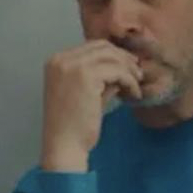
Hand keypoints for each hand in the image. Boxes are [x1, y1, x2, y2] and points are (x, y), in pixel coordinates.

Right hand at [41, 41, 144, 170]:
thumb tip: (123, 66)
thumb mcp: (84, 93)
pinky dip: (129, 81)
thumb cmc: (72, 125)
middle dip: (123, 59)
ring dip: (128, 70)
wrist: (64, 145)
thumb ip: (99, 77)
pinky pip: (118, 71)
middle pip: (103, 47)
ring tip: (135, 87)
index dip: (113, 56)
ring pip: (112, 56)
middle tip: (136, 75)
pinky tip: (133, 95)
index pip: (91, 47)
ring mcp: (72, 66)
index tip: (127, 69)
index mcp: (56, 62)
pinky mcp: (86, 76)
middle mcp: (61, 59)